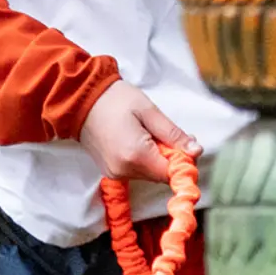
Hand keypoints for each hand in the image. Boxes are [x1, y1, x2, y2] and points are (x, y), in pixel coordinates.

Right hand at [77, 78, 197, 186]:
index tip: (187, 145)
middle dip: (171, 158)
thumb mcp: (149, 111)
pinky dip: (144, 160)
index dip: (184, 161)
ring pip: (150, 174)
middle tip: (168, 134)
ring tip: (150, 134)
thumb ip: (174, 135)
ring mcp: (115, 174)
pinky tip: (139, 141)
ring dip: (157, 159)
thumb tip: (196, 152)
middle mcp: (124, 171)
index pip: (171, 173)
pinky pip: (137, 172)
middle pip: (161, 175)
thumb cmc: (115, 99)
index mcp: (136, 156)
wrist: (79, 99)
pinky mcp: (111, 172)